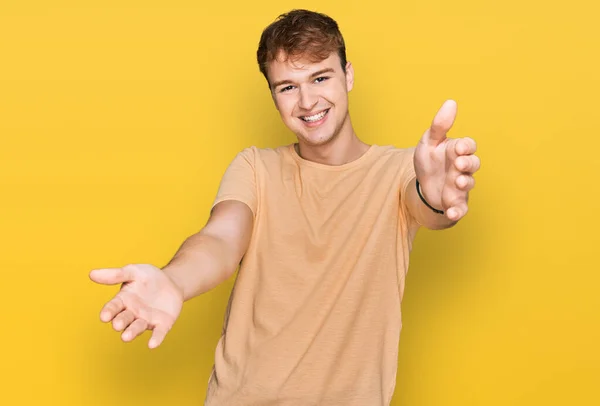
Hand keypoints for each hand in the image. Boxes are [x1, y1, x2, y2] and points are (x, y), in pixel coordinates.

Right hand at [89, 264, 183, 348]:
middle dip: (120, 322)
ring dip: (132, 332)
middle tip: (117, 325)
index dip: (108, 311)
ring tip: (126, 337)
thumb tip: (91, 273)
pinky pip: (158, 333)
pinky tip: (152, 344)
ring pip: (137, 328)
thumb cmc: (149, 277)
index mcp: (123, 300)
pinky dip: (155, 339)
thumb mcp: (133, 272)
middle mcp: (132, 313)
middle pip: (124, 319)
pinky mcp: (162, 324)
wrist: (172, 282)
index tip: (104, 316)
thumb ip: (115, 274)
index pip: (113, 307)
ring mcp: (146, 320)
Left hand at [414, 99, 479, 221]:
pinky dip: (458, 211)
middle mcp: (462, 168)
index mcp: (457, 151)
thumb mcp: (429, 141)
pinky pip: (461, 207)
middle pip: (473, 164)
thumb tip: (451, 102)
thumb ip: (439, 125)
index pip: (469, 145)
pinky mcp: (455, 202)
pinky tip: (451, 212)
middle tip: (459, 164)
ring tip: (456, 182)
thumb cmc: (429, 161)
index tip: (458, 148)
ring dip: (464, 184)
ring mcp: (460, 186)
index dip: (466, 147)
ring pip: (468, 184)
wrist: (423, 186)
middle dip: (468, 164)